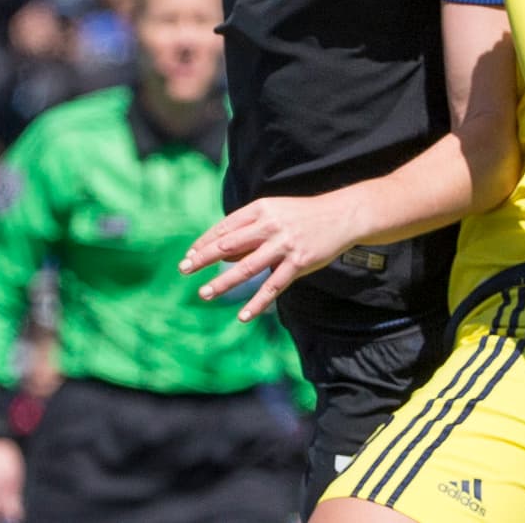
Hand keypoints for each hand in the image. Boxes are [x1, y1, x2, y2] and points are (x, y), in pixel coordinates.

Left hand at [180, 192, 359, 321]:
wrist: (340, 216)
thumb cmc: (302, 215)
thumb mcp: (274, 212)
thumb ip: (249, 229)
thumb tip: (221, 252)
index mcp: (261, 209)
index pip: (226, 227)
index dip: (205, 242)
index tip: (189, 255)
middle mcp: (270, 225)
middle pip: (230, 244)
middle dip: (204, 258)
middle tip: (183, 269)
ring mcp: (284, 245)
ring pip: (247, 267)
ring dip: (224, 282)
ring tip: (205, 293)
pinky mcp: (298, 263)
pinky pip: (273, 286)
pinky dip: (257, 303)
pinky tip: (242, 316)